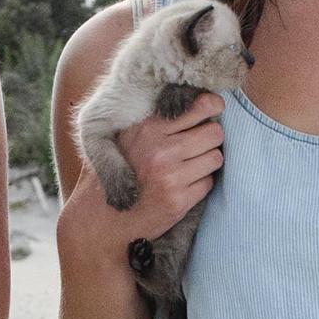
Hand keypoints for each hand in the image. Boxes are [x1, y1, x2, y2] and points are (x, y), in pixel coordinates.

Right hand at [108, 91, 226, 240]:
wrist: (102, 218)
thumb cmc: (118, 171)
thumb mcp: (128, 136)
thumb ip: (157, 120)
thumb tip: (202, 101)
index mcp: (146, 128)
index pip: (198, 107)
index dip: (211, 106)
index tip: (213, 109)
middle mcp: (159, 150)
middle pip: (214, 132)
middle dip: (209, 139)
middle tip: (197, 145)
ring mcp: (169, 176)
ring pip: (215, 157)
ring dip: (207, 162)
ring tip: (188, 166)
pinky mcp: (177, 200)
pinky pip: (208, 182)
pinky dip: (200, 184)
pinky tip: (182, 186)